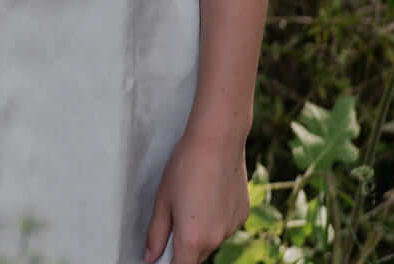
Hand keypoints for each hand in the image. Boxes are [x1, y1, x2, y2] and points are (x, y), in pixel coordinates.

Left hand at [143, 129, 248, 263]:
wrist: (218, 142)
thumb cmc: (185, 167)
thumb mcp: (162, 200)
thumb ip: (156, 233)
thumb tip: (150, 257)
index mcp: (192, 239)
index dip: (169, 263)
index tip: (162, 254)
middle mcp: (216, 240)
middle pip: (196, 256)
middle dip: (183, 247)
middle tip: (175, 216)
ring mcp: (232, 228)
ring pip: (212, 241)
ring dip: (200, 232)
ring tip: (193, 198)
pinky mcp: (243, 215)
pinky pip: (225, 226)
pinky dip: (216, 219)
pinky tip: (209, 194)